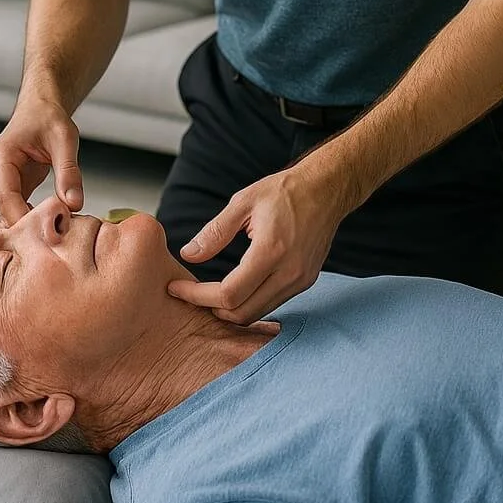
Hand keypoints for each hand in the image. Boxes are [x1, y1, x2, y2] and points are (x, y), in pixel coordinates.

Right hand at [0, 97, 83, 224]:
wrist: (40, 109)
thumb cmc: (48, 118)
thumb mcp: (65, 140)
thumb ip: (69, 172)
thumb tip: (74, 204)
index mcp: (1, 157)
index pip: (6, 197)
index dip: (24, 219)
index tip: (49, 233)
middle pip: (5, 210)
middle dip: (29, 226)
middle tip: (59, 237)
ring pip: (9, 214)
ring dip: (31, 224)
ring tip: (59, 229)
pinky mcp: (8, 188)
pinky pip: (16, 210)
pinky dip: (33, 218)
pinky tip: (52, 221)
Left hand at [166, 164, 345, 324]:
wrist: (326, 189)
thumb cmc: (284, 191)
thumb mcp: (243, 202)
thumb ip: (214, 232)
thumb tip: (188, 254)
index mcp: (270, 251)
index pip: (228, 294)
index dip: (197, 296)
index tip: (176, 287)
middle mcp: (289, 272)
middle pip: (242, 313)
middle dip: (211, 308)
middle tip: (190, 293)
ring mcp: (300, 280)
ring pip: (258, 313)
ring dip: (231, 309)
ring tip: (209, 293)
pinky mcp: (305, 281)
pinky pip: (273, 303)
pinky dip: (250, 303)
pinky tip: (236, 288)